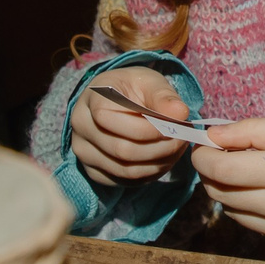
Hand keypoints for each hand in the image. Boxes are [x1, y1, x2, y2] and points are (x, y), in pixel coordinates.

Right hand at [69, 67, 191, 184]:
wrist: (116, 101)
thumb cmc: (133, 89)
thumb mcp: (150, 82)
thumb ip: (164, 97)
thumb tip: (180, 114)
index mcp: (91, 98)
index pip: (112, 120)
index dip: (149, 127)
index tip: (176, 124)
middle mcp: (81, 127)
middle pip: (122, 150)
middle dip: (160, 148)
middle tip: (183, 139)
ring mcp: (84, 152)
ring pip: (125, 170)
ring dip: (159, 163)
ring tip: (177, 148)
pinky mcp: (94, 172)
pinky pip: (125, 181)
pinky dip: (150, 173)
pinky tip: (163, 158)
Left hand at [192, 120, 264, 247]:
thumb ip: (254, 130)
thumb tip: (212, 134)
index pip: (222, 170)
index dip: (203, 157)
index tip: (202, 146)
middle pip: (220, 192)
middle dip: (212, 172)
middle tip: (223, 155)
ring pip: (230, 210)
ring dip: (226, 190)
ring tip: (246, 171)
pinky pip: (249, 223)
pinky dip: (244, 205)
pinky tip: (261, 191)